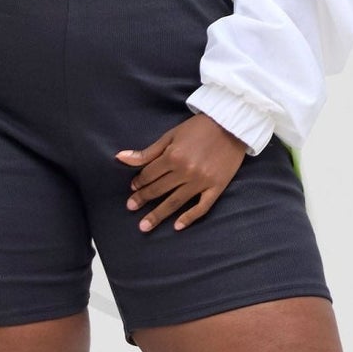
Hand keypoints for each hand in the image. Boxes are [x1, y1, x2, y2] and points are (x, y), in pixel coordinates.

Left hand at [114, 115, 248, 232]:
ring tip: (144, 226)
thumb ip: (147, 152)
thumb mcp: (171, 136)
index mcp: (173, 156)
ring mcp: (202, 181)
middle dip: (142, 199)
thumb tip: (120, 158)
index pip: (149, 175)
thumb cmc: (199, 128)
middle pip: (159, 190)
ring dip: (158, 214)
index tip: (133, 188)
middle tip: (131, 208)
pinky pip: (201, 207)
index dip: (139, 182)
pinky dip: (189, 217)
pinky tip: (177, 226)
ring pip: (175, 202)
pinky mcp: (217, 187)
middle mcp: (185, 171)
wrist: (232, 125)